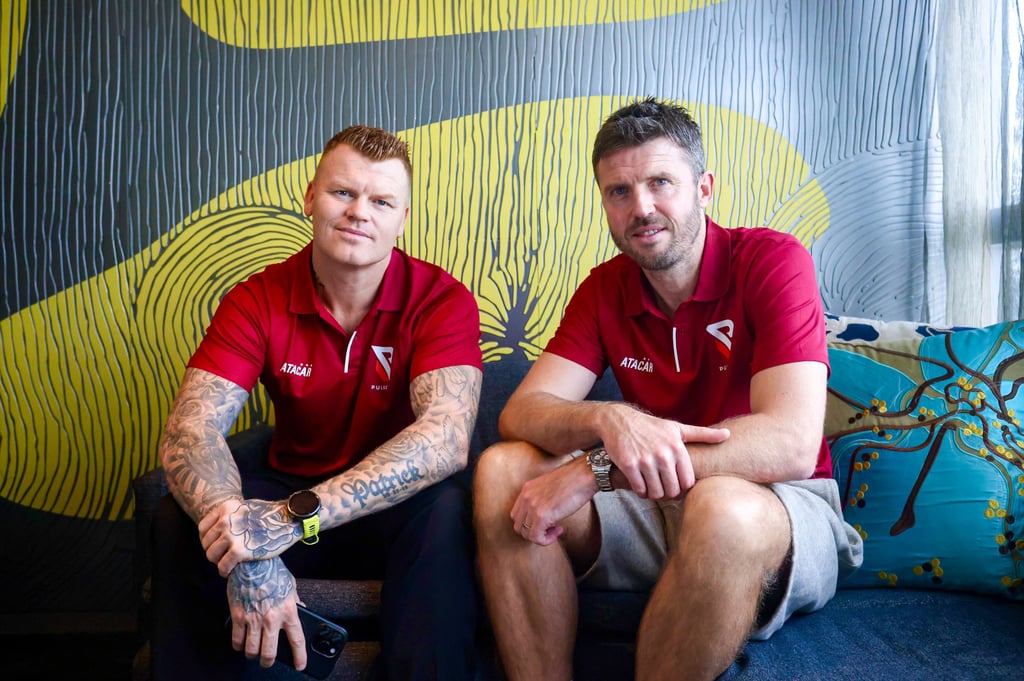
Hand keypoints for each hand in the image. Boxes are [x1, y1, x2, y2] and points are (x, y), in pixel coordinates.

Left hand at [199, 499, 299, 576]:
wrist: (288, 519)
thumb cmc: (270, 514)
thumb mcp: (245, 507)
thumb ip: (231, 516)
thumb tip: (221, 528)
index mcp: (226, 508)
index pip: (203, 528)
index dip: (206, 540)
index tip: (213, 546)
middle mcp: (225, 521)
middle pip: (206, 543)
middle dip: (213, 552)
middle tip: (222, 557)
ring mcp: (231, 535)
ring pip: (212, 556)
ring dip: (218, 562)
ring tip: (226, 564)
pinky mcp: (239, 551)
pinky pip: (223, 566)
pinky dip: (224, 571)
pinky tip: (229, 572)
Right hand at [226, 557, 305, 669]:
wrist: (251, 561)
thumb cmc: (272, 571)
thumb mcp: (290, 585)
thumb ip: (295, 601)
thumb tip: (303, 611)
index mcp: (288, 610)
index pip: (297, 640)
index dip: (300, 656)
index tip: (300, 666)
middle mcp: (271, 618)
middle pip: (270, 653)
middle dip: (268, 661)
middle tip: (268, 661)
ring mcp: (253, 618)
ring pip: (251, 650)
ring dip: (253, 655)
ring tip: (254, 652)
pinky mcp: (238, 615)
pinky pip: (236, 640)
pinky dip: (238, 646)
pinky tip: (241, 644)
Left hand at [510, 457, 595, 545]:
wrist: (585, 475)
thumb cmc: (574, 480)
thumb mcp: (550, 487)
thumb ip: (541, 499)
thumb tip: (543, 516)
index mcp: (526, 489)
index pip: (517, 514)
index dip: (529, 523)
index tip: (546, 521)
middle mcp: (526, 497)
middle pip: (518, 526)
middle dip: (533, 531)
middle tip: (551, 527)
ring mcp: (532, 506)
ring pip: (526, 534)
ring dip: (541, 536)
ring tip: (556, 529)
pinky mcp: (542, 515)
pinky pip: (536, 537)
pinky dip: (546, 540)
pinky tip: (559, 530)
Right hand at [602, 408, 729, 498]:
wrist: (619, 421)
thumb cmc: (651, 427)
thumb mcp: (678, 428)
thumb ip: (703, 434)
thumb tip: (728, 435)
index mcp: (678, 448)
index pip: (688, 482)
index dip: (682, 487)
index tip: (675, 484)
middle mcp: (663, 454)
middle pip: (672, 490)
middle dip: (668, 493)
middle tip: (663, 488)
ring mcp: (645, 460)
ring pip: (656, 492)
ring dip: (654, 494)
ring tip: (652, 488)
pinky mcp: (629, 465)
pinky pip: (639, 490)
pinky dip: (641, 492)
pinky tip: (640, 486)